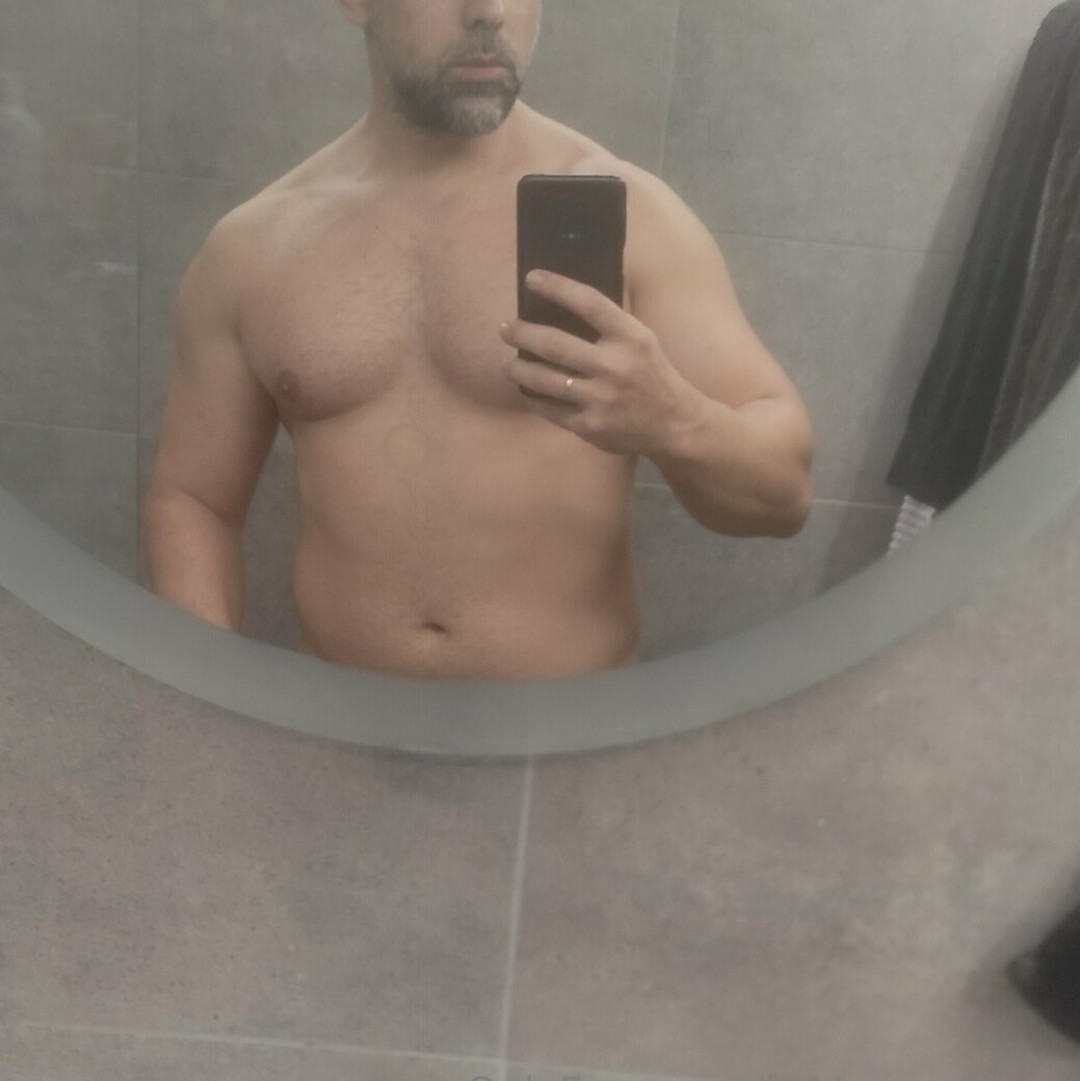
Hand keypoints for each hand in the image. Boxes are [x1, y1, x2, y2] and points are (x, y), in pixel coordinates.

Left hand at [499, 269, 702, 456]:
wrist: (675, 424)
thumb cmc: (652, 375)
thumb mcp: (641, 340)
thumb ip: (610, 324)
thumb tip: (564, 301)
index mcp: (630, 337)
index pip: (589, 302)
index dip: (557, 287)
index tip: (531, 279)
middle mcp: (614, 366)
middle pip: (554, 343)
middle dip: (521, 334)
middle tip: (504, 329)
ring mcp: (600, 398)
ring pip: (544, 380)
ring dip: (518, 369)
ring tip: (507, 364)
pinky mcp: (590, 426)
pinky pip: (550, 409)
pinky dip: (534, 398)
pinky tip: (528, 391)